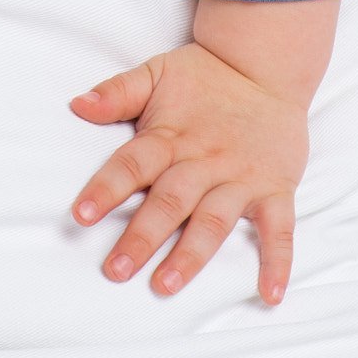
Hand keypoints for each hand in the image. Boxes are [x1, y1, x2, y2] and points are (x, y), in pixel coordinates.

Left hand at [69, 0, 338, 304]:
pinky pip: (279, 228)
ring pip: (214, 219)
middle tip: (115, 270)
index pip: (132, 164)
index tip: (80, 215)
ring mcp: (241, 177)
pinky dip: (278, 261)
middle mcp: (204, 160)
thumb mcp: (156, 74)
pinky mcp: (275, 188)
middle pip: (169, 201)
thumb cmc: (204, 76)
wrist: (264, 64)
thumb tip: (77, 104)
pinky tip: (270, 293)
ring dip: (191, 254)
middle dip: (141, 237)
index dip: (106, 188)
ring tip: (166, 283)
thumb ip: (117, 92)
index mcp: (170, 135)